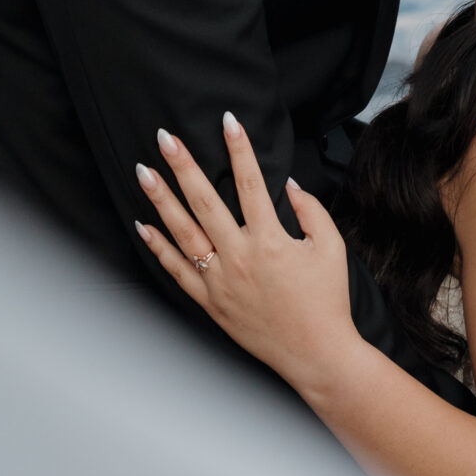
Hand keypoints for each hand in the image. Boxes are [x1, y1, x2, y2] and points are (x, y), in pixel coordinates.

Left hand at [135, 114, 359, 406]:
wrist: (317, 354)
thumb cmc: (327, 302)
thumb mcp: (331, 249)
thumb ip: (311, 212)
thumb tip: (289, 186)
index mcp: (271, 240)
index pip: (250, 183)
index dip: (239, 149)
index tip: (228, 121)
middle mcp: (240, 257)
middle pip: (204, 201)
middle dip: (184, 166)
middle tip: (165, 138)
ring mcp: (220, 281)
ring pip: (183, 232)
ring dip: (161, 200)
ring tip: (144, 172)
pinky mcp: (210, 302)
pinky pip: (178, 271)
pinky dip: (159, 248)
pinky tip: (145, 226)